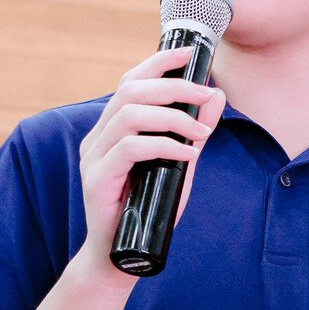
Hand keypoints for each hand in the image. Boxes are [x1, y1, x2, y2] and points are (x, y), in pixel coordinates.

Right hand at [74, 45, 224, 275]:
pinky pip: (130, 149)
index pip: (131, 81)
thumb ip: (193, 132)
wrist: (121, 257)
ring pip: (128, 114)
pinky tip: (186, 155)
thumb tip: (215, 96)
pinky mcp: (96, 179)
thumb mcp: (179, 165)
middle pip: (129, 90)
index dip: (158, 62)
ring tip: (200, 129)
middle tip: (205, 93)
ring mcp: (93, 157)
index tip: (189, 53)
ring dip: (171, 116)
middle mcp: (97, 137)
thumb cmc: (149, 210)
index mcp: (112, 129)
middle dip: (172, 85)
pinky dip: (164, 146)